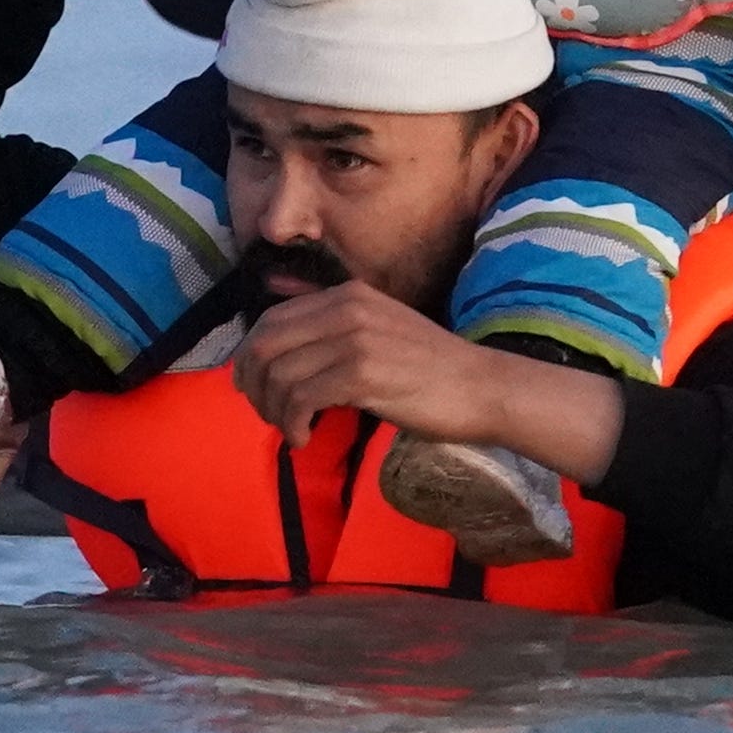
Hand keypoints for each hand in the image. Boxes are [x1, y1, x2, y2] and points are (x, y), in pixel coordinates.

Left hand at [232, 281, 626, 482]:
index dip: (251, 357)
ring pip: (279, 374)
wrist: (482, 386)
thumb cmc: (431, 369)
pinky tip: (304, 438)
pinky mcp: (362, 372)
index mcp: (347, 294)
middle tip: (266, 415)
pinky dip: (293, 424)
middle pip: (266, 344)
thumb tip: (279, 356)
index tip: (253, 389)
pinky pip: (301, 398)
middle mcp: (346, 307)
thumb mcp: (378, 332)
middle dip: (253, 385)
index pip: (272, 319)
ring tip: (291, 430)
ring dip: (274, 411)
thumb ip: (334, 333)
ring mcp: (354, 337)